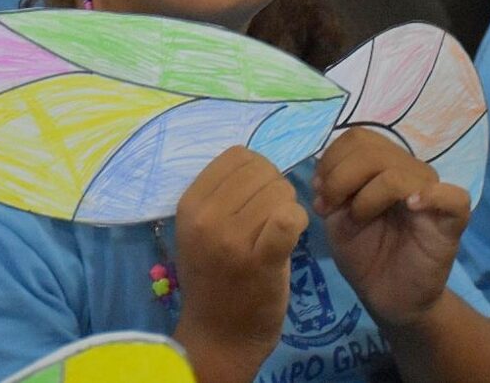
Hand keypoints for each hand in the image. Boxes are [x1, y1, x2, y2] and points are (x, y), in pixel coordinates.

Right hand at [173, 147, 307, 381]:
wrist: (218, 334)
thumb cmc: (214, 275)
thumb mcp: (200, 228)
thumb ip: (221, 193)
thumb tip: (258, 161)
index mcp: (190, 203)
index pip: (238, 155)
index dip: (257, 169)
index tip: (257, 194)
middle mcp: (207, 218)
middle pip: (262, 170)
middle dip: (276, 187)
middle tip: (272, 216)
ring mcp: (232, 240)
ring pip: (281, 191)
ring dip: (289, 206)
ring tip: (279, 230)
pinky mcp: (261, 261)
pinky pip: (290, 218)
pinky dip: (299, 220)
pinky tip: (292, 235)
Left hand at [313, 129, 470, 327]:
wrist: (388, 298)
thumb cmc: (365, 254)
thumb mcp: (338, 216)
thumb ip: (334, 186)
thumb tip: (324, 166)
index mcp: (384, 165)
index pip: (360, 137)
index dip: (332, 159)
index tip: (318, 190)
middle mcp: (410, 171)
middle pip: (373, 150)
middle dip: (340, 177)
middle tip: (328, 207)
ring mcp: (433, 192)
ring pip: (396, 173)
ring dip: (365, 196)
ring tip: (357, 219)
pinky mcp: (452, 220)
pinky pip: (453, 196)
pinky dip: (430, 196)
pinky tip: (411, 206)